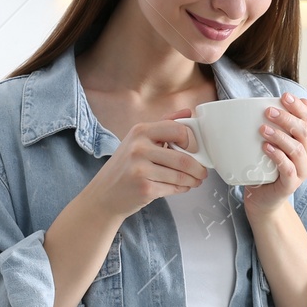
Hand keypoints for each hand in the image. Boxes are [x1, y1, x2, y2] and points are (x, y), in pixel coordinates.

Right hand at [85, 108, 207, 221]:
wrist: (104, 195)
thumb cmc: (124, 167)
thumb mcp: (138, 140)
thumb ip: (164, 124)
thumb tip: (188, 111)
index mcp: (140, 131)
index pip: (178, 130)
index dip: (190, 141)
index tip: (192, 149)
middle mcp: (139, 148)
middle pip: (183, 158)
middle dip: (198, 168)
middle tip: (202, 172)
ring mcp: (141, 169)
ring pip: (180, 175)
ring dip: (192, 180)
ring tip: (194, 181)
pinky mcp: (145, 188)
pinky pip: (173, 188)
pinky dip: (182, 189)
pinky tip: (181, 187)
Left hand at [242, 92, 306, 216]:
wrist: (262, 197)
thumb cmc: (266, 166)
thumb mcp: (271, 141)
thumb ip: (277, 124)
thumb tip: (279, 100)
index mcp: (306, 141)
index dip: (298, 107)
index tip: (284, 96)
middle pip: (305, 132)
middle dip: (287, 119)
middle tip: (268, 111)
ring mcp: (302, 171)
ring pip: (297, 150)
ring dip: (280, 137)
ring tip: (262, 129)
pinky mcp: (291, 185)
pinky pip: (288, 169)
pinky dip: (278, 156)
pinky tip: (266, 148)